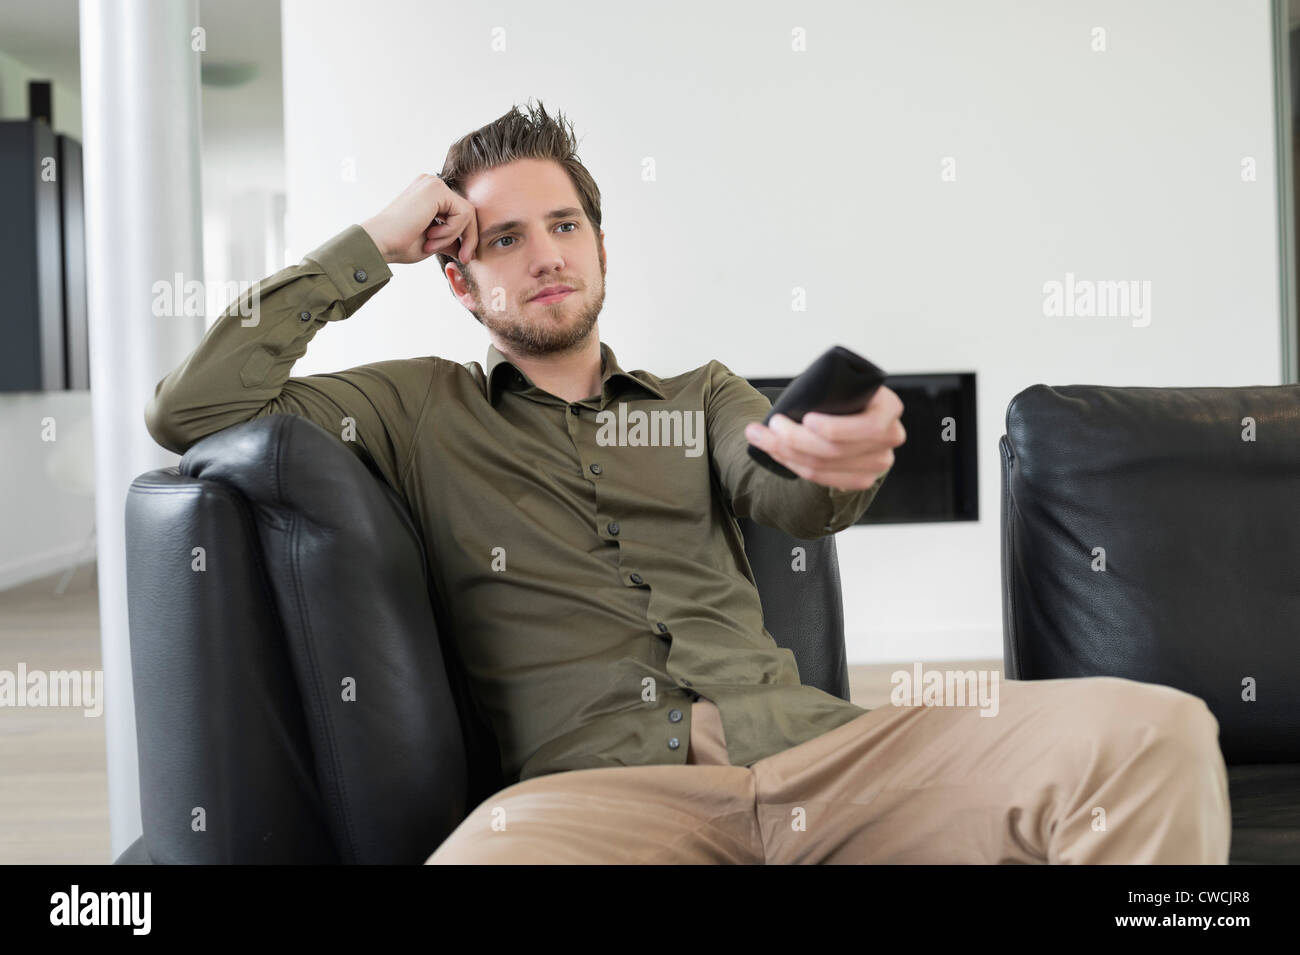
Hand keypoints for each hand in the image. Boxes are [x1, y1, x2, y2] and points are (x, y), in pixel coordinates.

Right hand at [360, 173, 478, 264]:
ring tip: (431, 245)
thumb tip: (469, 247)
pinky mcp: (436, 189)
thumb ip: (451, 239)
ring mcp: (434, 184)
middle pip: (468, 211)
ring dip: (454, 236)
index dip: (467, 237)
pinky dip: (451, 231)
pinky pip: (463, 213)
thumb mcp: (433, 242)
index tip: (463, 258)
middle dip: (468, 238)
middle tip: (463, 259)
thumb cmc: (399, 244)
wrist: (379, 242)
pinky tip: (430, 236)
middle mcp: (432, 185)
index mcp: (430, 195)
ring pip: (467, 213)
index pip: (461, 213)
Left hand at [743, 386, 905, 490]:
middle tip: (770, 424)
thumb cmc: (843, 394)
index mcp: (889, 407)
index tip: (807, 419)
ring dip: (785, 452)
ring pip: (823, 466)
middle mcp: (890, 437)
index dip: (835, 428)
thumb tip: (795, 402)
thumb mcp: (842, 383)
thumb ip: (830, 389)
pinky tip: (775, 452)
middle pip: (837, 450)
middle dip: (795, 438)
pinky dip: (793, 464)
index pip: (868, 426)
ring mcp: (878, 462)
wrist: (849, 413)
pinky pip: (821, 478)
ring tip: (760, 436)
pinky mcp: (861, 479)